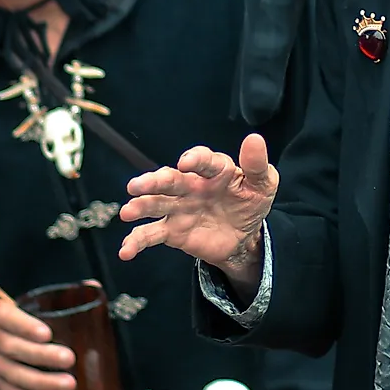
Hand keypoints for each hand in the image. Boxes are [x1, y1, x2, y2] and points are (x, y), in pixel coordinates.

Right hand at [0, 292, 76, 389]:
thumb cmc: (23, 311)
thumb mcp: (32, 298)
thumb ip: (60, 294)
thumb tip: (95, 286)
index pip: (6, 317)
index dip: (25, 326)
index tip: (47, 334)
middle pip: (11, 348)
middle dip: (41, 356)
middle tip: (69, 359)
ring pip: (11, 374)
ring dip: (40, 382)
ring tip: (68, 384)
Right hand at [119, 133, 277, 286]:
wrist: (243, 235)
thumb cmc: (251, 201)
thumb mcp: (263, 184)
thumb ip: (257, 165)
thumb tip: (254, 139)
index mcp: (214, 170)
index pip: (203, 161)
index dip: (195, 159)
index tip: (186, 162)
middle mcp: (191, 185)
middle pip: (170, 180)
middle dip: (153, 182)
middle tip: (137, 185)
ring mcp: (179, 207)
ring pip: (155, 204)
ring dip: (140, 207)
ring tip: (128, 212)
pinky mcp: (172, 230)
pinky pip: (151, 234)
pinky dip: (137, 241)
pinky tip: (126, 250)